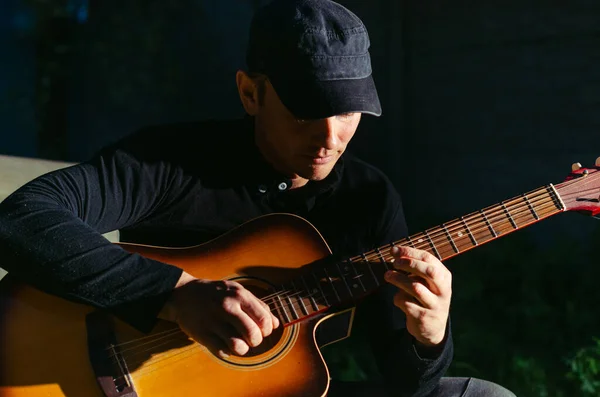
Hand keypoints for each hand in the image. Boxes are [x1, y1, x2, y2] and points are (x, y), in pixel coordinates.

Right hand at [159, 272, 279, 356]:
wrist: (183, 294)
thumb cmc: (216, 293)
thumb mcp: (238, 291)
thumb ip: (258, 305)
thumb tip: (276, 324)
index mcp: (239, 295)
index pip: (264, 320)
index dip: (267, 330)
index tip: (261, 329)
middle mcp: (227, 307)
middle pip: (254, 335)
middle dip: (256, 341)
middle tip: (251, 338)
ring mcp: (214, 322)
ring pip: (239, 347)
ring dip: (243, 349)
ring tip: (238, 342)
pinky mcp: (202, 335)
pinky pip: (222, 352)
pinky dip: (226, 351)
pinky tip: (223, 342)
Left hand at [384, 246, 451, 346]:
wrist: (433, 329)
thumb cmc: (426, 297)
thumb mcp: (426, 282)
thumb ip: (415, 268)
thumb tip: (395, 251)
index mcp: (444, 276)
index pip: (428, 258)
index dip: (410, 252)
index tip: (393, 250)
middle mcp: (443, 290)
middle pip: (428, 271)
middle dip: (409, 264)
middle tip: (394, 262)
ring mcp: (434, 304)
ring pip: (415, 287)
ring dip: (398, 279)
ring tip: (387, 275)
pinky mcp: (424, 317)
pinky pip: (406, 303)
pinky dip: (398, 298)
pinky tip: (397, 298)